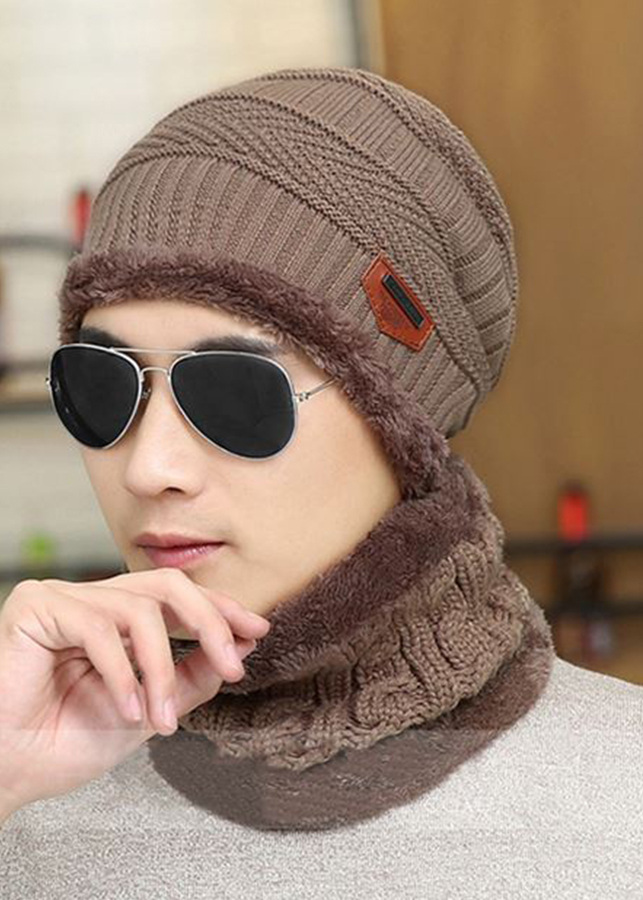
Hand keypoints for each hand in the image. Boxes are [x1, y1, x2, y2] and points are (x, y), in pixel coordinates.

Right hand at [0, 568, 270, 813]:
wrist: (11, 772)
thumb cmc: (65, 744)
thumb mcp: (148, 711)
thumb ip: (188, 680)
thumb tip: (236, 650)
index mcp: (116, 619)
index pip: (177, 597)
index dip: (220, 610)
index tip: (257, 632)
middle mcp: (92, 600)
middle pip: (167, 585)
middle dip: (210, 622)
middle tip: (233, 664)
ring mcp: (64, 599)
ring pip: (139, 610)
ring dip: (160, 669)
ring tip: (159, 718)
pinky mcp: (36, 607)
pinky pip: (98, 629)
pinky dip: (121, 673)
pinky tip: (126, 709)